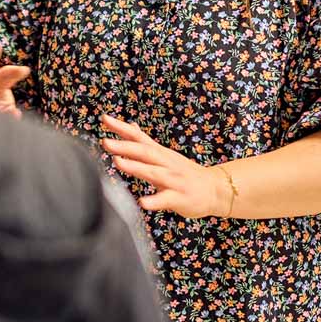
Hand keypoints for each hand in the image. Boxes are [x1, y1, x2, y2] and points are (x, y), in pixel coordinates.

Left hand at [99, 116, 225, 217]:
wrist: (216, 190)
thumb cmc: (186, 173)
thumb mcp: (165, 154)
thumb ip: (145, 142)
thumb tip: (129, 125)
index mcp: (160, 153)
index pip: (139, 137)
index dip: (121, 127)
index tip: (104, 118)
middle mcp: (166, 163)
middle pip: (144, 152)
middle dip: (124, 146)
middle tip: (105, 142)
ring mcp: (174, 180)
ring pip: (153, 172)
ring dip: (135, 167)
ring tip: (117, 162)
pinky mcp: (180, 197)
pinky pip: (166, 199)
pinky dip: (154, 201)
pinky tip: (142, 202)